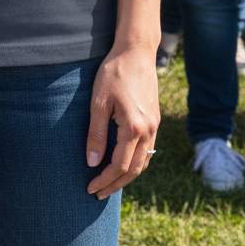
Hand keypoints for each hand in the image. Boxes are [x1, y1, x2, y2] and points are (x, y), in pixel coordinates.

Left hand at [86, 45, 158, 198]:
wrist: (136, 51)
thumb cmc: (114, 72)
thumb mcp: (98, 101)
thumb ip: (96, 134)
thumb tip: (92, 162)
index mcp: (134, 127)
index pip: (119, 165)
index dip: (104, 180)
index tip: (90, 188)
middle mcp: (148, 130)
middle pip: (134, 170)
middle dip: (115, 184)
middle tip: (98, 194)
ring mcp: (154, 126)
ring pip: (143, 162)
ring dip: (127, 176)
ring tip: (109, 183)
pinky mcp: (154, 120)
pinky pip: (147, 150)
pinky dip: (136, 163)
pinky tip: (124, 164)